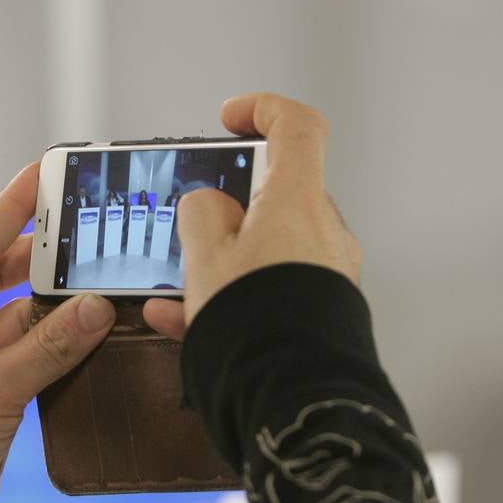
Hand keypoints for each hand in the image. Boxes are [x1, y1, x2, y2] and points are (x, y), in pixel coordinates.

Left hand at [0, 164, 116, 493]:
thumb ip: (52, 344)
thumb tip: (99, 306)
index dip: (14, 204)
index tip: (45, 171)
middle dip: (42, 254)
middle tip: (88, 228)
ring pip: (11, 311)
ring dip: (51, 303)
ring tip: (98, 278)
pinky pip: (17, 346)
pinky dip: (49, 339)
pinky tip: (85, 326)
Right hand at [144, 93, 360, 336]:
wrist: (292, 391)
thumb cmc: (257, 320)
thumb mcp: (205, 256)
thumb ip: (200, 214)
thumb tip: (208, 204)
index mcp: (297, 202)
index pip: (296, 127)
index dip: (262, 110)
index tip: (231, 118)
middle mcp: (322, 231)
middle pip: (275, 195)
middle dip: (229, 207)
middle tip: (192, 225)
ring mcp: (325, 271)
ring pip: (267, 247)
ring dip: (223, 257)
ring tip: (177, 283)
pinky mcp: (320, 308)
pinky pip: (270, 286)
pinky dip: (232, 292)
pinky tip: (183, 315)